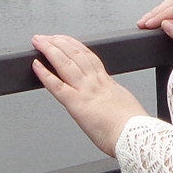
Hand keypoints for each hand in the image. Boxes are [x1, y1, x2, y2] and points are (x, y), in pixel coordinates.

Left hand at [32, 34, 147, 156]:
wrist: (136, 135)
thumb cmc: (134, 128)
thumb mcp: (127, 105)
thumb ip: (116, 100)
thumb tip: (115, 103)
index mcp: (108, 84)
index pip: (90, 58)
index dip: (76, 46)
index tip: (67, 40)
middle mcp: (96, 83)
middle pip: (76, 55)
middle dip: (60, 43)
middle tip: (47, 36)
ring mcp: (85, 91)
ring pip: (65, 63)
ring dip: (50, 50)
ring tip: (39, 42)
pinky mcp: (76, 104)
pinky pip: (57, 86)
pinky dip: (45, 74)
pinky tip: (36, 65)